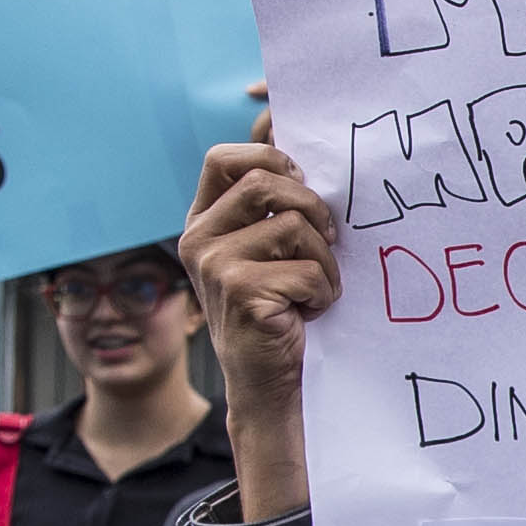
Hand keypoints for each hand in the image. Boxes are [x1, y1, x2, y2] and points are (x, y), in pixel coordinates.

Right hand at [179, 138, 341, 398]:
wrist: (266, 381)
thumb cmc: (278, 308)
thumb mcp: (267, 249)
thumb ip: (272, 207)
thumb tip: (297, 144)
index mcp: (203, 222)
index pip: (223, 158)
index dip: (269, 155)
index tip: (301, 181)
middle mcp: (198, 240)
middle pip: (265, 183)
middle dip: (311, 207)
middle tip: (327, 238)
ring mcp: (215, 266)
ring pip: (294, 226)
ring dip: (323, 258)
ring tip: (316, 285)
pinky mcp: (241, 292)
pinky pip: (306, 270)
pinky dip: (323, 291)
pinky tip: (308, 311)